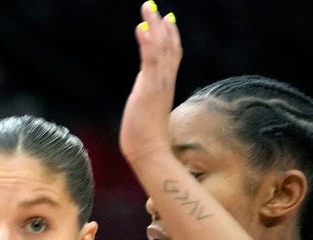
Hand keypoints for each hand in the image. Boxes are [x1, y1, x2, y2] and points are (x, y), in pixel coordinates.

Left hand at [119, 2, 181, 163]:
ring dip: (154, 26)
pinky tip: (140, 28)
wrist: (149, 151)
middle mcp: (166, 80)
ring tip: (147, 8)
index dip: (171, 36)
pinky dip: (147, 42)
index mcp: (166, 85)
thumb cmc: (146, 137)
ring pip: (161, 47)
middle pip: (169, 46)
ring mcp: (159, 83)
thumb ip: (148, 97)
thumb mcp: (147, 110)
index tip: (167, 20)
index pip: (172, 55)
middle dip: (162, 25)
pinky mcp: (149, 87)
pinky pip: (149, 59)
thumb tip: (144, 94)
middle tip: (153, 7)